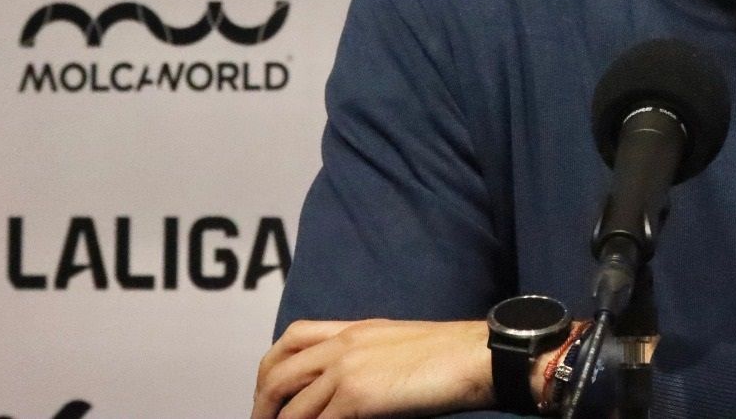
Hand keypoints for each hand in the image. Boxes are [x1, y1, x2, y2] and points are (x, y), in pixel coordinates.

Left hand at [252, 318, 490, 418]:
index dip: (270, 367)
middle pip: (278, 373)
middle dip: (262, 404)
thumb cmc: (450, 355)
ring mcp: (347, 370)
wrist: (473, 357)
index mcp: (353, 329)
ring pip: (290, 407)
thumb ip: (365, 357)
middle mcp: (343, 345)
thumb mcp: (397, 343)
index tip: (266, 392)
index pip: (293, 337)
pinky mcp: (356, 397)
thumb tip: (344, 389)